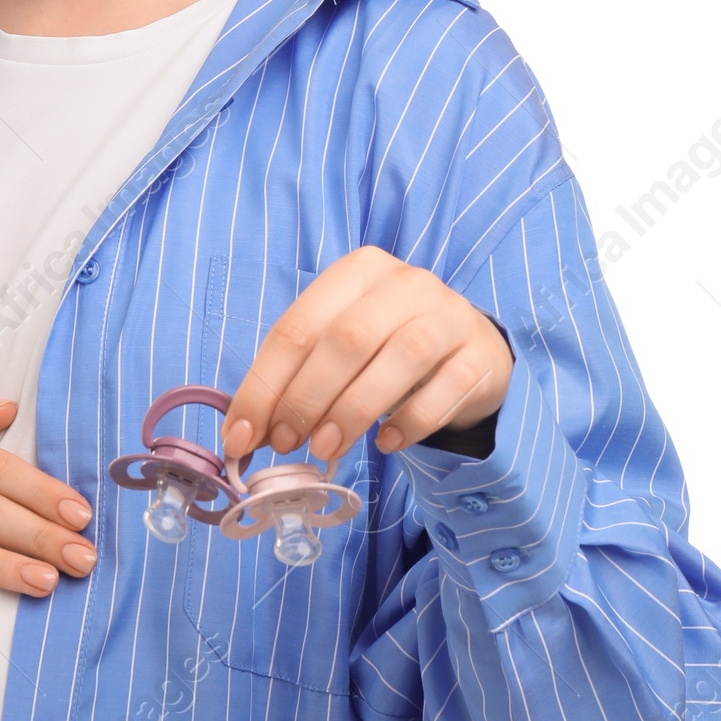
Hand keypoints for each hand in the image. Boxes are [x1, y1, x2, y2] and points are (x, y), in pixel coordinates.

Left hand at [221, 248, 513, 464]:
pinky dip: (410, 422)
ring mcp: (449, 315)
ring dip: (353, 411)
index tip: (241, 436)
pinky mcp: (479, 354)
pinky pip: (444, 389)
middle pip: (346, 339)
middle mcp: (405, 283)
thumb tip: (244, 432)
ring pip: (399, 359)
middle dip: (306, 398)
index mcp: (357, 272)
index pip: (298, 327)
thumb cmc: (387, 347)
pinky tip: (385, 443)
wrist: (469, 348)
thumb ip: (296, 377)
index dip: (265, 384)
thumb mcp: (339, 347)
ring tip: (326, 448)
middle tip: (286, 443)